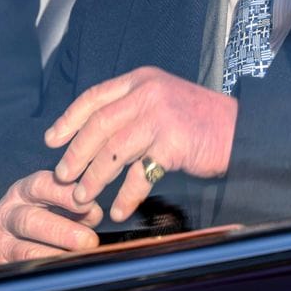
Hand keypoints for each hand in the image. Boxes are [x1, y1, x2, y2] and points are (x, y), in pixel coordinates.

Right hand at [0, 170, 102, 264]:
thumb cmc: (45, 214)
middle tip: (89, 240)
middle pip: (30, 220)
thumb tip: (93, 214)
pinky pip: (26, 271)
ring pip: (27, 251)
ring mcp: (3, 242)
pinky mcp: (4, 265)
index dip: (64, 195)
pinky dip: (49, 272)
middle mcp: (10, 214)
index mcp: (24, 191)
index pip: (41, 186)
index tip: (87, 205)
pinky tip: (66, 270)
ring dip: (57, 256)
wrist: (13, 237)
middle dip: (63, 232)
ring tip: (79, 259)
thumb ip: (75, 206)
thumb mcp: (57, 202)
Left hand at [45, 66, 237, 222]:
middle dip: (75, 153)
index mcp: (141, 80)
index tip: (51, 140)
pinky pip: (139, 175)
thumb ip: (133, 108)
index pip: (94, 97)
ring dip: (93, 178)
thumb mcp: (163, 98)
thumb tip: (94, 134)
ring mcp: (159, 116)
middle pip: (98, 125)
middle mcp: (147, 93)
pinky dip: (126, 196)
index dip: (69, 119)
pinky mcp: (172, 142)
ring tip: (82, 197)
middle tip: (62, 176)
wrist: (239, 129)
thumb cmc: (199, 120)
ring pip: (112, 151)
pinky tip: (119, 210)